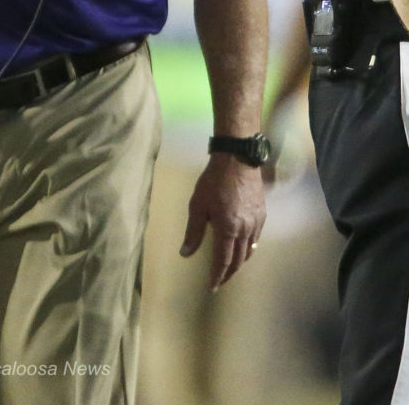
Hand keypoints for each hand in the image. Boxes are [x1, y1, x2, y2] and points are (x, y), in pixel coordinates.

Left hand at [179, 153, 265, 291]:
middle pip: (239, 260)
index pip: (223, 261)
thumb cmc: (213, 181)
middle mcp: (245, 230)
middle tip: (220, 281)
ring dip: (240, 262)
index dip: (217, 276)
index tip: (211, 287)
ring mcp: (256, 223)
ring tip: (230, 267)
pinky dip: (248, 248)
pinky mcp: (262, 214)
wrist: (237, 160)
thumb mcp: (198, 205)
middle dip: (229, 273)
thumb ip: (193, 231)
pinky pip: (256, 238)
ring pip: (250, 251)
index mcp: (228, 230)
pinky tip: (243, 246)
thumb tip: (185, 254)